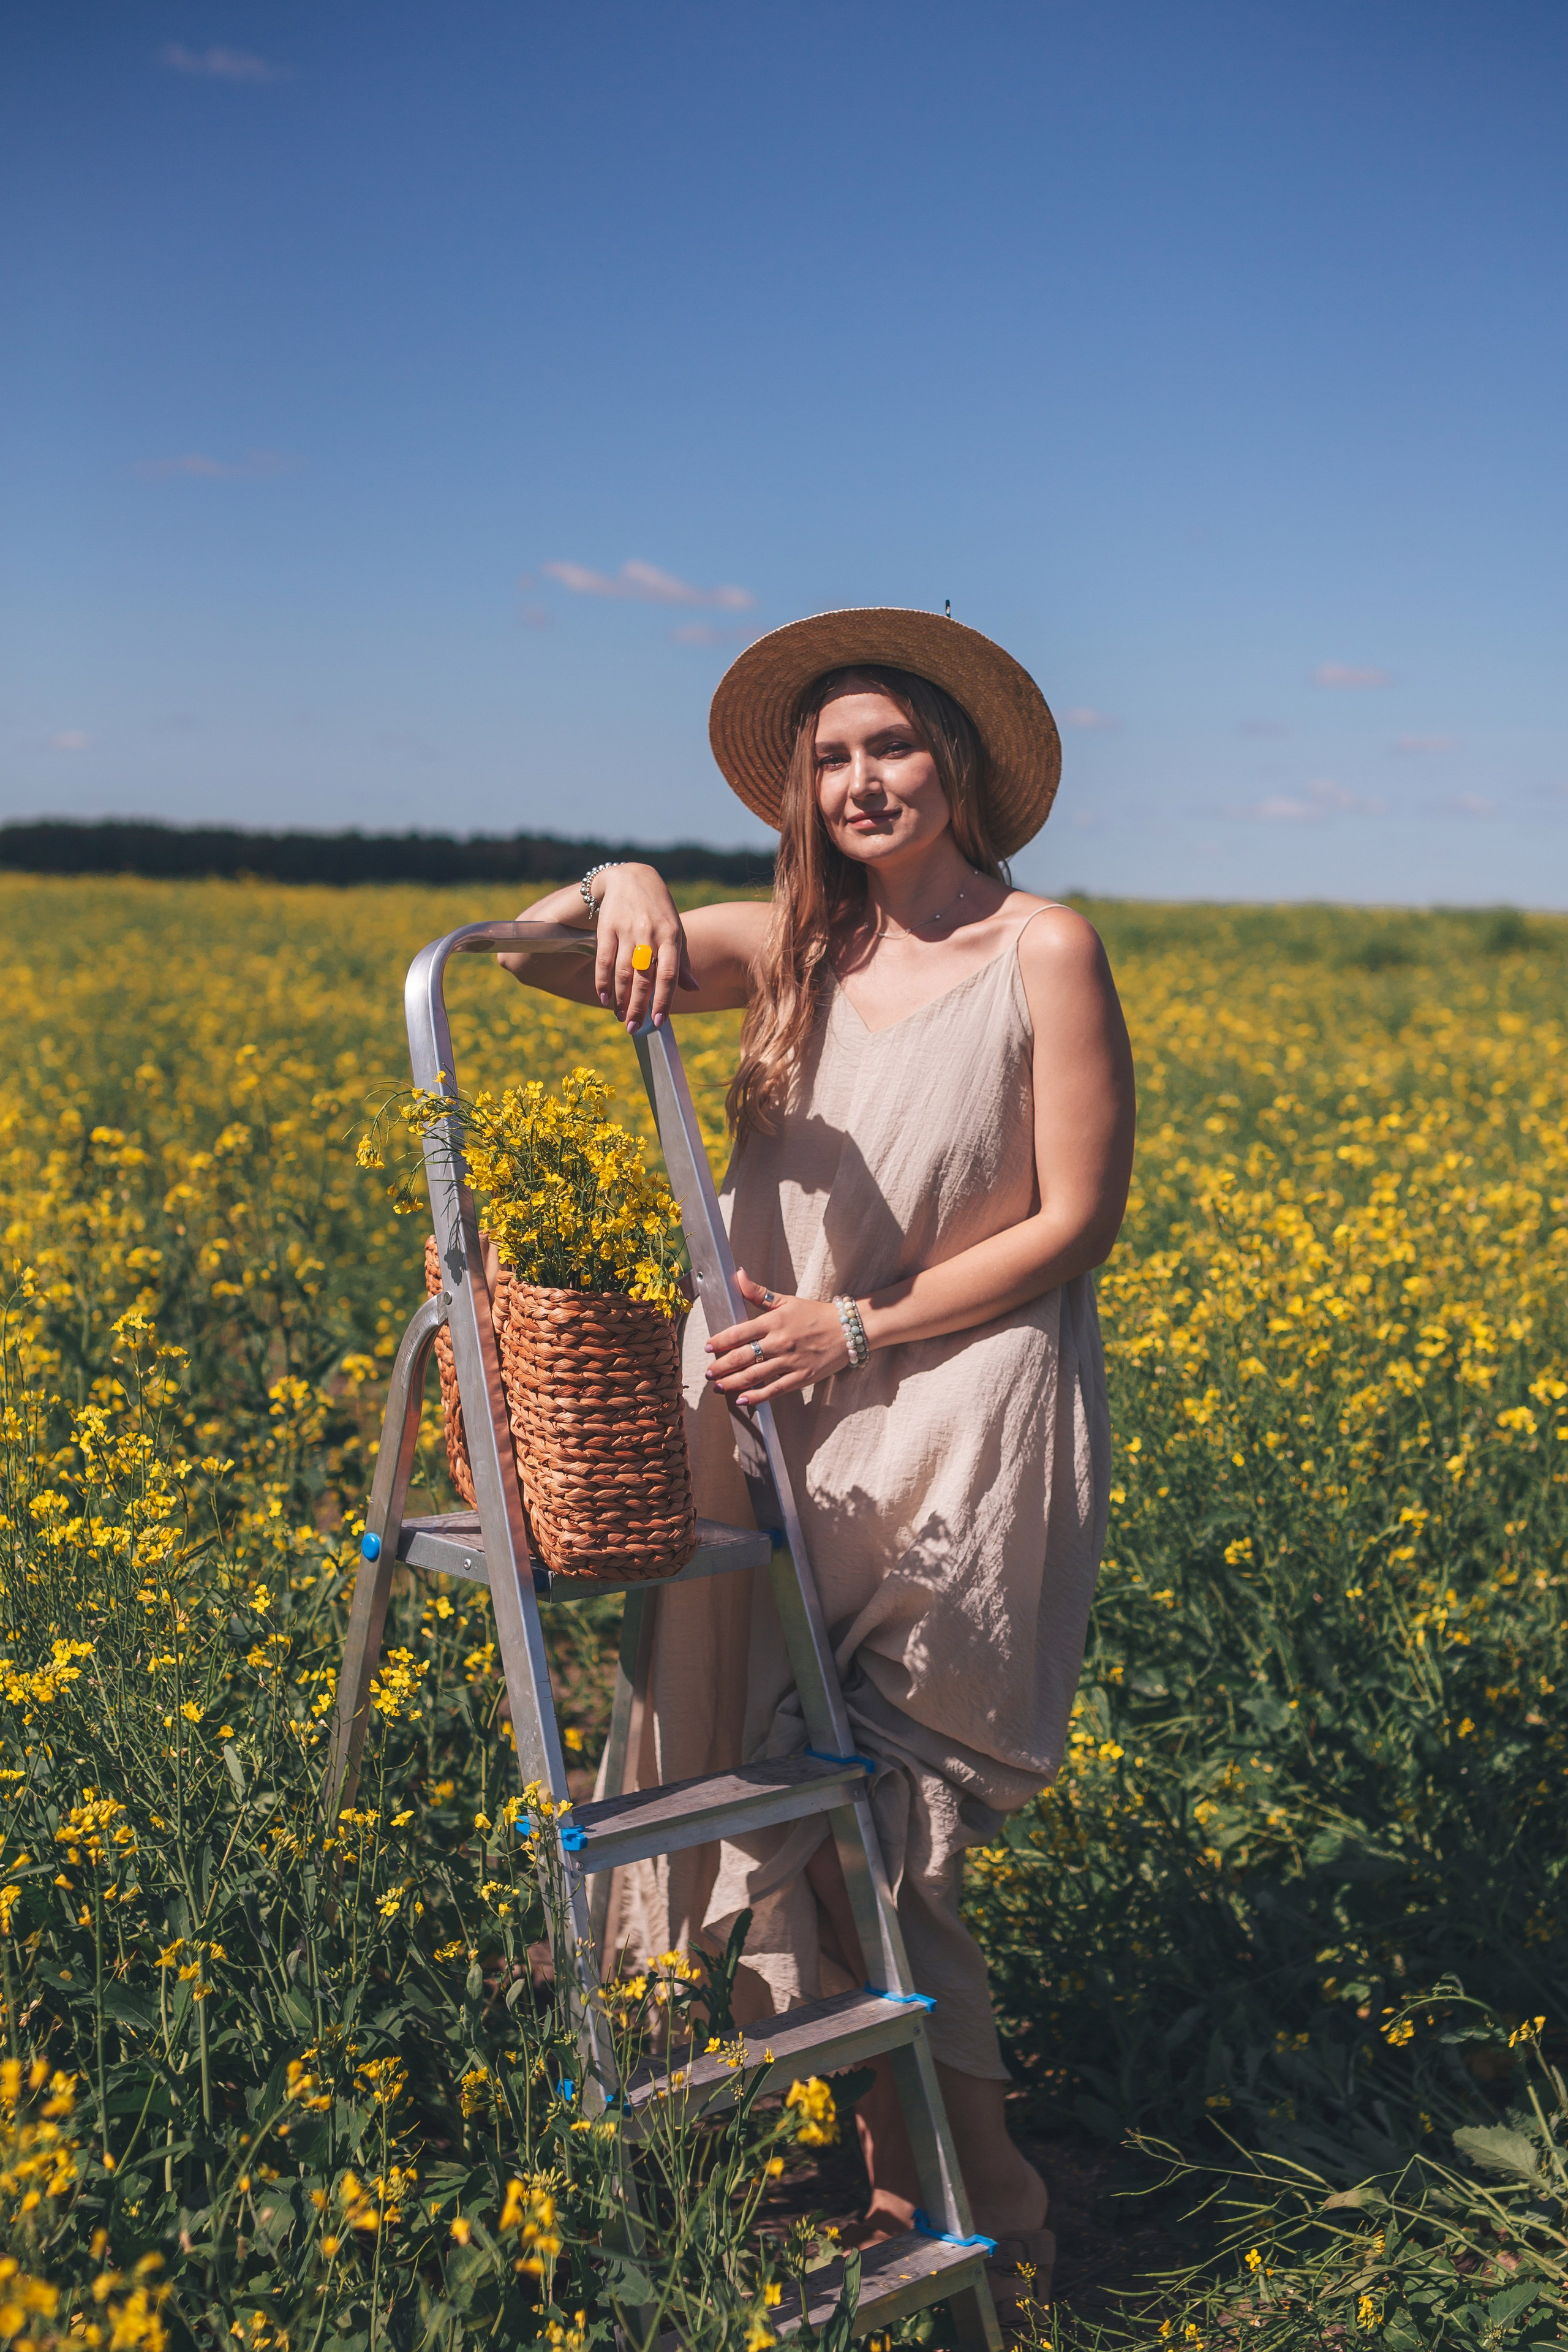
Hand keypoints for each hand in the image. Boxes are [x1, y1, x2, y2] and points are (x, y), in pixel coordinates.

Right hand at [594, 865, 699, 1031]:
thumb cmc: (659, 911)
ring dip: (621, 999)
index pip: (668, 975)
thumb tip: (694, 989)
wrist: (631, 878)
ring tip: (621, 1018)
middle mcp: (649, 935)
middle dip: (638, 1007)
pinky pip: (604, 960)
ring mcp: (627, 931)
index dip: (663, 1001)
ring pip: (623, 972)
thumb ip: (681, 962)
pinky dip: (603, 982)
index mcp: (671, 937)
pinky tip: (604, 998)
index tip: (658, 1023)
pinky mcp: (607, 928)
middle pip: (643, 978)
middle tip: (634, 1030)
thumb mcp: (675, 932)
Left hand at [704, 1269, 853, 1405]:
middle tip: (708, 1372)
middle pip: (743, 1356)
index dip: (720, 1341)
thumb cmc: (814, 1314)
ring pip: (755, 1375)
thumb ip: (758, 1292)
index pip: (739, 1332)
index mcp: (774, 1321)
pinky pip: (775, 1389)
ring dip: (733, 1383)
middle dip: (721, 1366)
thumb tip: (738, 1275)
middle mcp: (780, 1342)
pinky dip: (757, 1396)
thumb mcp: (786, 1300)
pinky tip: (742, 1400)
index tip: (707, 1347)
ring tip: (719, 1386)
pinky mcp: (801, 1377)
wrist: (847, 1329)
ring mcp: (791, 1361)